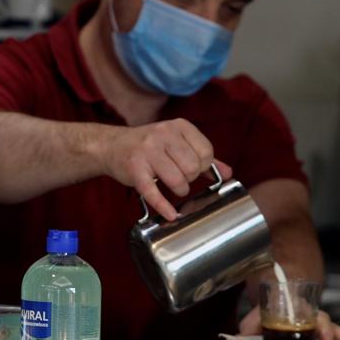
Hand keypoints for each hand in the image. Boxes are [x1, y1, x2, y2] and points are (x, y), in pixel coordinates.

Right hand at [98, 119, 231, 220]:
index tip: (191, 168)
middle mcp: (163, 134)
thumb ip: (201, 156)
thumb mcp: (176, 143)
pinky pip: (153, 192)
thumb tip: (228, 173)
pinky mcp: (134, 168)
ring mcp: (147, 151)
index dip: (202, 165)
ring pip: (177, 180)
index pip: (206, 151)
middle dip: (189, 178)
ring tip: (171, 186)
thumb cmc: (148, 146)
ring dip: (179, 189)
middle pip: (193, 167)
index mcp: (178, 126)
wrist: (110, 146)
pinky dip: (164, 206)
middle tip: (179, 177)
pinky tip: (170, 214)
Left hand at [238, 305, 339, 339]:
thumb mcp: (257, 314)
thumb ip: (249, 325)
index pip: (313, 318)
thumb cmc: (269, 309)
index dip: (321, 329)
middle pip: (331, 326)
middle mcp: (311, 319)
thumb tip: (238, 337)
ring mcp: (318, 328)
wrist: (275, 296)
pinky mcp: (321, 336)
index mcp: (298, 312)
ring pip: (339, 334)